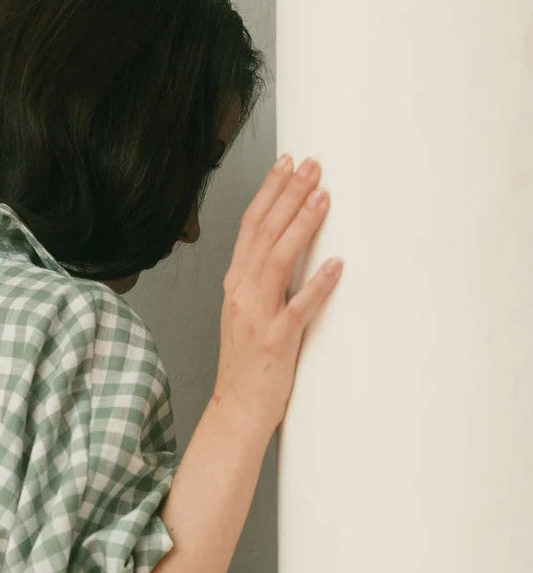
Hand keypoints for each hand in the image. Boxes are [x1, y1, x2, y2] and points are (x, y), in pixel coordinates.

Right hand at [214, 155, 342, 433]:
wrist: (238, 408)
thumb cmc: (249, 363)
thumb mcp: (249, 312)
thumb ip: (264, 281)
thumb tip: (291, 246)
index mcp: (235, 284)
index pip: (251, 227)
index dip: (269, 192)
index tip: (289, 164)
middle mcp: (242, 294)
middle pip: (264, 234)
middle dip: (288, 195)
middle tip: (312, 165)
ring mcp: (257, 316)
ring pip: (278, 260)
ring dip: (302, 226)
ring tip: (323, 197)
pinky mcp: (277, 341)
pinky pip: (299, 308)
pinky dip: (317, 285)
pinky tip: (336, 264)